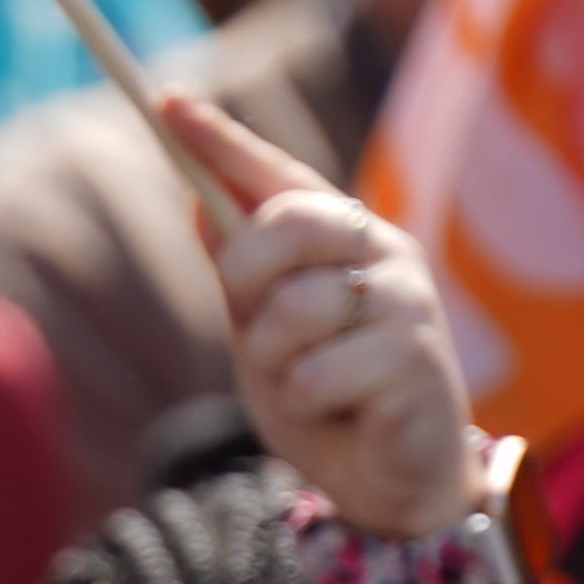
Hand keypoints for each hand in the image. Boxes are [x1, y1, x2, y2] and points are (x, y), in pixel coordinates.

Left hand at [167, 89, 481, 538]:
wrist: (389, 481)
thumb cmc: (328, 396)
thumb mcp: (264, 332)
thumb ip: (241, 274)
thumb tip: (195, 204)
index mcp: (344, 238)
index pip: (280, 174)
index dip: (222, 140)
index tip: (166, 102)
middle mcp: (383, 253)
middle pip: (285, 223)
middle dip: (243, 274)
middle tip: (251, 320)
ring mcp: (406, 303)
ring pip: (293, 310)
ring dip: (275, 361)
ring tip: (310, 384)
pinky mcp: (418, 361)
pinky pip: (315, 374)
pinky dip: (306, 402)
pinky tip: (341, 411)